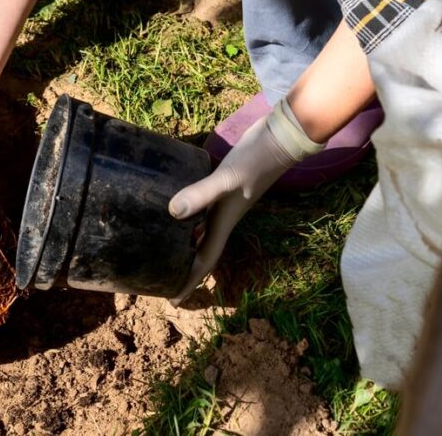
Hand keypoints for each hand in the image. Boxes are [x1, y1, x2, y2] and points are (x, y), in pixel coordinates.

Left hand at [167, 97, 324, 305]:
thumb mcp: (226, 179)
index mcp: (223, 224)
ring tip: (162, 251)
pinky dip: (188, 217)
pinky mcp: (222, 186)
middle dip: (183, 268)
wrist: (281, 138)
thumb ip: (201, 194)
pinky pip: (201, 210)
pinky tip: (174, 212)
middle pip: (200, 251)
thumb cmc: (256, 160)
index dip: (188, 282)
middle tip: (160, 279)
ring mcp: (223, 203)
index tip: (174, 302)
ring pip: (200, 231)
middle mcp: (222, 218)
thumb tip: (173, 213)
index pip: (203, 261)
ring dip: (185, 244)